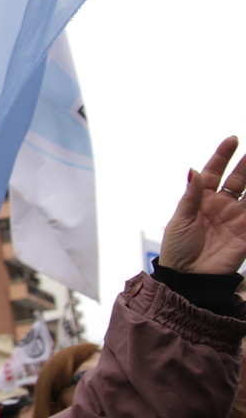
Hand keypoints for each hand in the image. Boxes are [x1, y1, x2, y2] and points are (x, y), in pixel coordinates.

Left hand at [161, 136, 245, 273]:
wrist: (187, 278)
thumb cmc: (177, 249)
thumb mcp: (180, 220)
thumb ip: (191, 196)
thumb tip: (193, 170)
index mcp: (201, 199)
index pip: (214, 171)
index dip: (223, 156)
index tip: (232, 140)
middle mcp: (220, 205)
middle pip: (239, 179)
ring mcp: (236, 218)